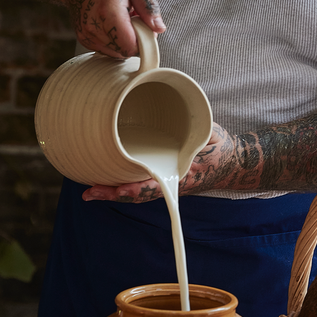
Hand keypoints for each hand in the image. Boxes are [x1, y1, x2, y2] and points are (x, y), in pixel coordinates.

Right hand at [66, 0, 164, 58]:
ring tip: (123, 21)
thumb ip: (148, 6)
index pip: (130, 46)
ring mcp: (86, 34)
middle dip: (135, 41)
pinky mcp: (83, 39)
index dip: (143, 42)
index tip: (146, 29)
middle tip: (135, 21)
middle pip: (124, 52)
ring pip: (115, 54)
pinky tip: (113, 25)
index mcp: (108, 11)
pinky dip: (114, 41)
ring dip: (124, 42)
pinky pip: (106, 50)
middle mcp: (94, 26)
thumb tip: (159, 28)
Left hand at [81, 124, 238, 202]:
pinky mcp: (156, 177)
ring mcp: (162, 181)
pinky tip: (100, 184)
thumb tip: (199, 123)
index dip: (140, 189)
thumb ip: (203, 131)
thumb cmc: (217, 148)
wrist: (226, 164)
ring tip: (90, 193)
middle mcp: (169, 182)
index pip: (158, 185)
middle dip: (115, 194)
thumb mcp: (214, 136)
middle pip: (139, 192)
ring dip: (111, 193)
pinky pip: (135, 183)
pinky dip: (118, 185)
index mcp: (183, 175)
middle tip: (92, 192)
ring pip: (134, 191)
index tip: (123, 190)